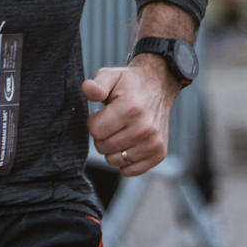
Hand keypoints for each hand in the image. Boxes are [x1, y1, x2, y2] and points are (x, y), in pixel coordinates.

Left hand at [83, 56, 175, 176]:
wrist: (159, 86)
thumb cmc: (129, 84)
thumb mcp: (110, 76)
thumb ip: (96, 84)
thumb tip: (87, 89)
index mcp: (130, 108)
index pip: (95, 130)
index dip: (94, 121)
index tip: (104, 113)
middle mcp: (145, 128)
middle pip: (103, 147)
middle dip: (103, 135)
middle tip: (113, 122)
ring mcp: (154, 142)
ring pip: (115, 161)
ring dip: (113, 149)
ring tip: (121, 131)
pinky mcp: (159, 153)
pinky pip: (129, 170)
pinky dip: (125, 160)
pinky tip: (130, 143)